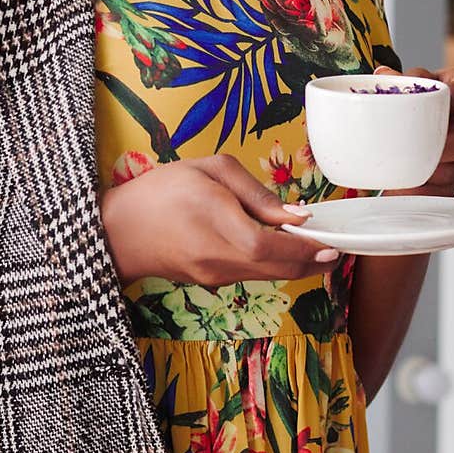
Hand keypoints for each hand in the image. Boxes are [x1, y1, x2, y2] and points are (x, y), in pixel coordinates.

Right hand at [100, 155, 337, 286]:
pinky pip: (250, 274)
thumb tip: (295, 215)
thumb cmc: (161, 191)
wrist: (118, 231)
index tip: (332, 244)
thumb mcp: (209, 171)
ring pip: (267, 274)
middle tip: (336, 250)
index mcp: (218, 224)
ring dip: (294, 264)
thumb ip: (255, 193)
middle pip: (277, 268)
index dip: (305, 249)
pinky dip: (271, 264)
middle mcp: (219, 258)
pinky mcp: (210, 282)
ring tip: (315, 248)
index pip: (272, 246)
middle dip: (311, 262)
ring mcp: (214, 276)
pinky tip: (280, 250)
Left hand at [374, 65, 453, 196]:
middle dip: (439, 153)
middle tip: (410, 155)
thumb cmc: (446, 95)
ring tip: (402, 178)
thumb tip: (382, 77)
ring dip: (430, 178)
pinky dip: (429, 193)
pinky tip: (408, 191)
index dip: (447, 102)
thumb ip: (410, 79)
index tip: (426, 109)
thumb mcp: (432, 79)